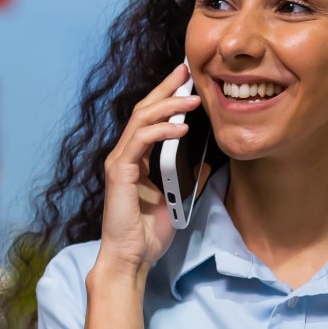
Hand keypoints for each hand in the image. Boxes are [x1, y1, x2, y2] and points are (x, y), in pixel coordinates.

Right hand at [96, 63, 204, 278]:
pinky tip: (183, 128)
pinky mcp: (119, 172)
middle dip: (166, 88)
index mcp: (138, 158)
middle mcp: (125, 154)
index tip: (187, 80)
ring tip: (193, 98)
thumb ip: (189, 179)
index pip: (152, 117)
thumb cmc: (148, 232)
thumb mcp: (178, 200)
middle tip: (187, 71)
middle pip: (144, 109)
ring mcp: (120, 161)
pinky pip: (141, 143)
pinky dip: (162, 132)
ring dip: (169, 106)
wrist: (131, 257)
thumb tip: (208, 164)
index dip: (168, 96)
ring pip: (142, 120)